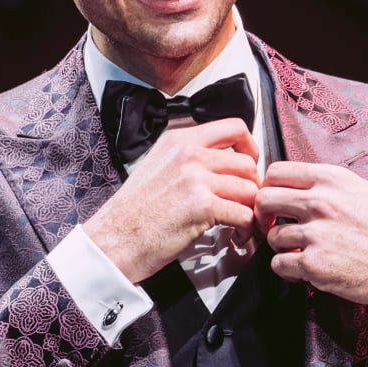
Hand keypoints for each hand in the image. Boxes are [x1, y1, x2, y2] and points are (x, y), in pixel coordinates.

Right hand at [82, 118, 260, 282]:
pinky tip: (238, 235)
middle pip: (247, 163)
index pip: (234, 127)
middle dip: (254, 186)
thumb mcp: (158, 165)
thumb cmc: (134, 211)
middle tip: (249, 203)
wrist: (113, 239)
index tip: (252, 163)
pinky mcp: (202, 206)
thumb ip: (188, 157)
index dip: (251, 147)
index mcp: (179, 139)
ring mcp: (195, 179)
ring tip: (244, 223)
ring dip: (252, 210)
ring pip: (249, 189)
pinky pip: (244, 214)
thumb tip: (222, 161)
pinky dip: (247, 228)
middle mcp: (188, 154)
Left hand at [255, 161, 367, 305]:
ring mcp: (316, 233)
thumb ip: (331, 188)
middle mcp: (322, 202)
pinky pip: (279, 264)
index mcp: (333, 179)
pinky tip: (303, 269)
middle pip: (265, 199)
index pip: (278, 172)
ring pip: (272, 236)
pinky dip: (287, 269)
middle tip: (272, 225)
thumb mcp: (365, 192)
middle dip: (264, 215)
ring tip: (298, 251)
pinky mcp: (315, 264)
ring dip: (280, 246)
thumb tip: (302, 190)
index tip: (274, 199)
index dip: (270, 186)